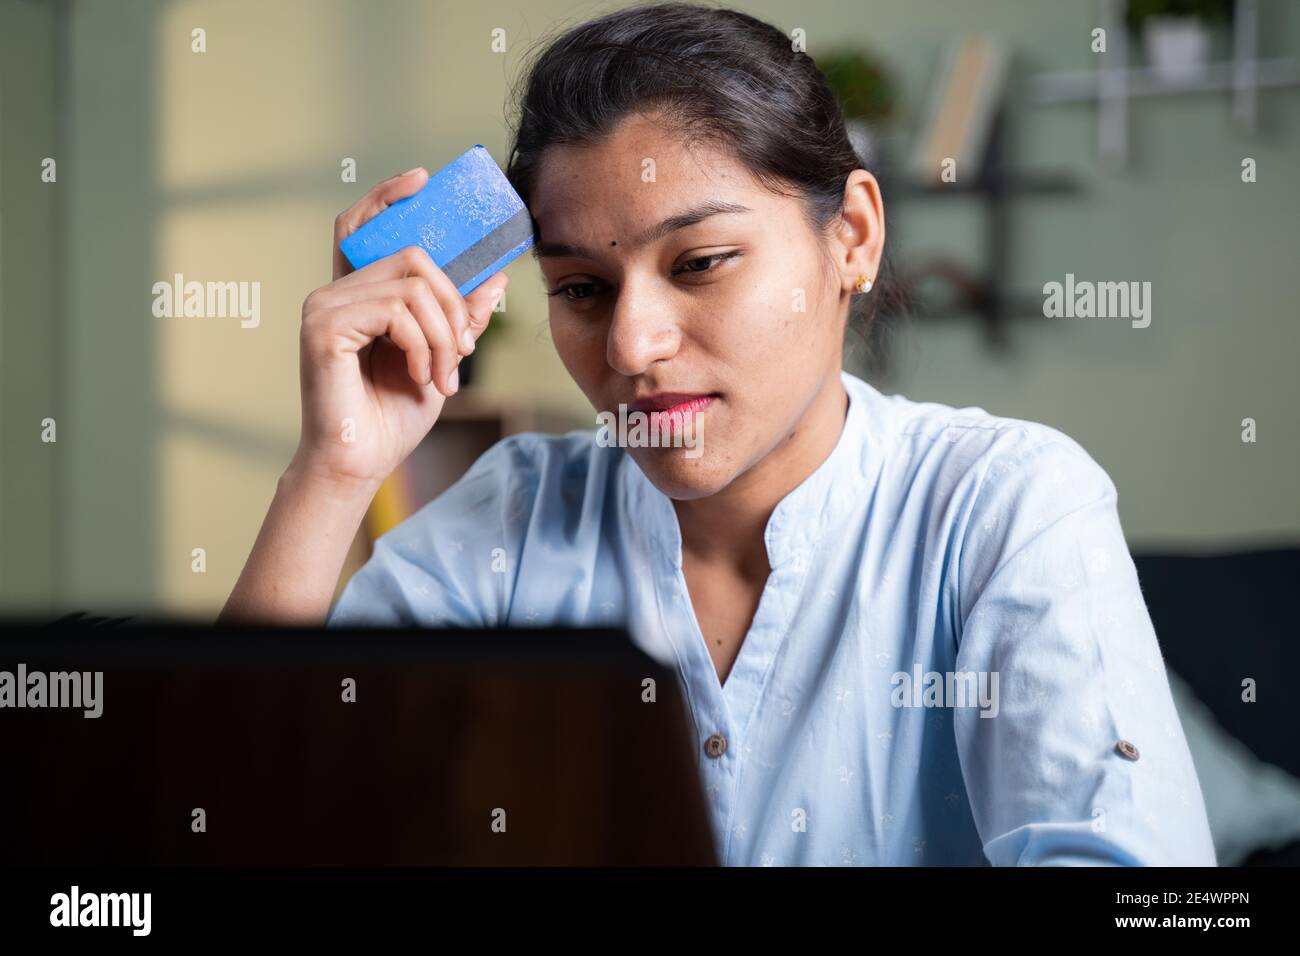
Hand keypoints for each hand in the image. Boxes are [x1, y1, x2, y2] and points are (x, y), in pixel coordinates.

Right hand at [291, 167, 508, 489]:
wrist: (361, 464)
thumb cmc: (391, 416)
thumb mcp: (442, 359)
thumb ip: (462, 318)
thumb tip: (496, 277)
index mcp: (356, 296)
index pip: (363, 225)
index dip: (388, 196)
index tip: (423, 179)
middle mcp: (334, 293)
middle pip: (413, 258)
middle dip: (456, 303)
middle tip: (463, 350)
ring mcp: (324, 307)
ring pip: (413, 285)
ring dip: (445, 334)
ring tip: (444, 376)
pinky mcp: (322, 327)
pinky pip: (397, 309)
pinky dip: (424, 344)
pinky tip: (424, 376)